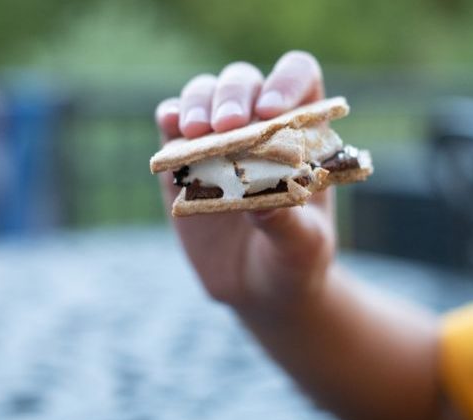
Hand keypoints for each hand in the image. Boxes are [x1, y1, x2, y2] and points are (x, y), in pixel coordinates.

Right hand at [154, 51, 334, 316]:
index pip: (299, 77)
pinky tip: (170, 126)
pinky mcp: (182, 159)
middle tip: (228, 126)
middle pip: (244, 82)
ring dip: (198, 103)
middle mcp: (259, 124)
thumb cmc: (294, 260)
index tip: (271, 112)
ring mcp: (218, 139)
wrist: (260, 289)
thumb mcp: (301, 246)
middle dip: (234, 96)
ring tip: (195, 132)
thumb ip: (285, 222)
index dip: (286, 82)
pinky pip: (171, 124)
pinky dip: (169, 118)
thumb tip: (255, 197)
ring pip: (204, 94)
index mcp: (304, 132)